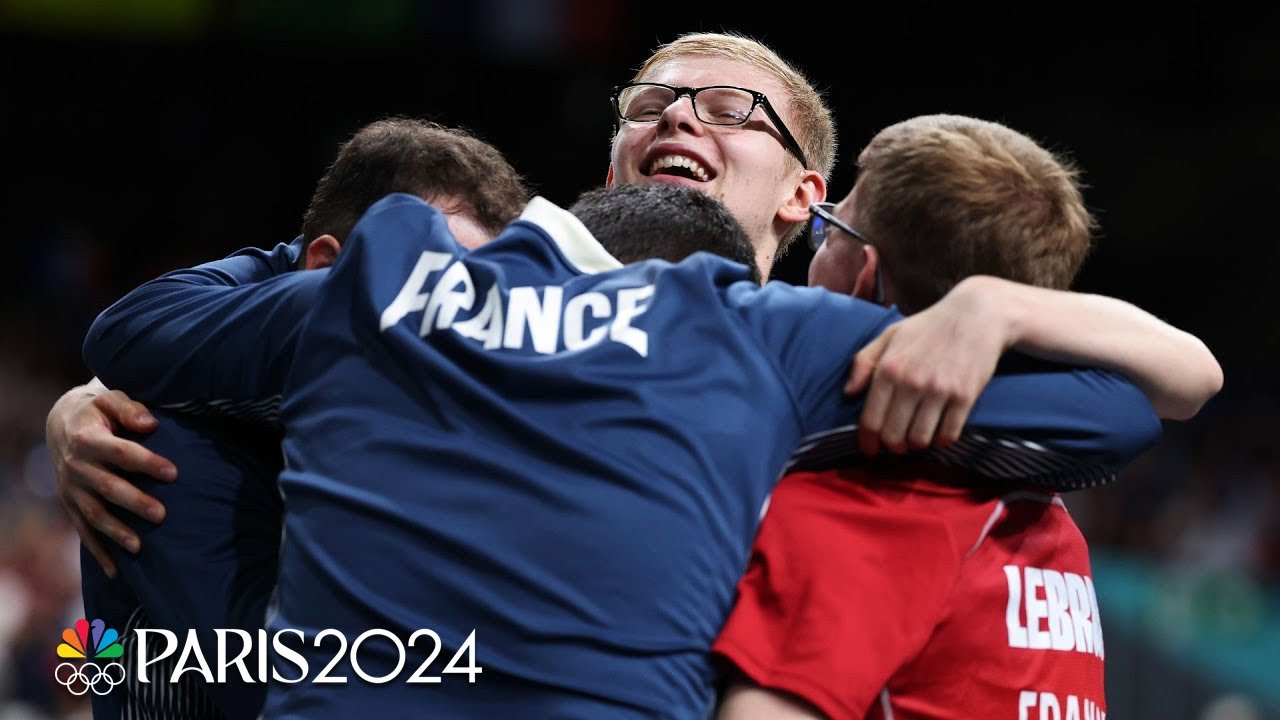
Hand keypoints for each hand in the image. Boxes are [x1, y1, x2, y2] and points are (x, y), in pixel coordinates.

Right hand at [46, 383, 176, 577]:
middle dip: (134, 502)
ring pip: (94, 514)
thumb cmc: (99, 410)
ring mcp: (71, 489)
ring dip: (116, 532)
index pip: (120, 453)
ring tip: (140, 547)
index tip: (174, 473)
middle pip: (107, 488)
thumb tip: (150, 423)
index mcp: (87, 438)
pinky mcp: (71, 505)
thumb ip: (130, 408)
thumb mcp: (110, 398)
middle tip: (162, 514)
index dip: (146, 462)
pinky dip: (98, 551)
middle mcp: (76, 466)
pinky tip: (116, 571)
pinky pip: (84, 531)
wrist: (63, 423)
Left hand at [844, 291, 1008, 455]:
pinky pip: (948, 435)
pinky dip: (942, 440)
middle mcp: (912, 382)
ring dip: (916, 443)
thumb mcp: (889, 336)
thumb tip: (848, 392)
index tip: (869, 449)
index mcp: (889, 368)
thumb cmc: (927, 327)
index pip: (871, 420)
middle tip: (896, 443)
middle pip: (893, 436)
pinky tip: (939, 430)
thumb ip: (863, 362)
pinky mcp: (965, 397)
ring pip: (920, 440)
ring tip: (917, 435)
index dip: (867, 442)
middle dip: (892, 446)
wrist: (975, 315)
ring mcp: (939, 390)